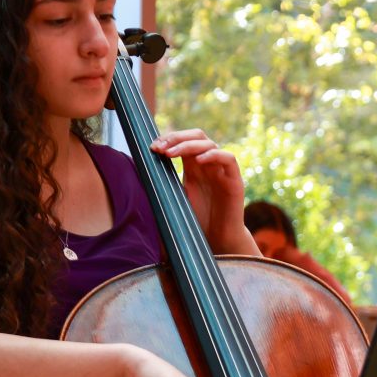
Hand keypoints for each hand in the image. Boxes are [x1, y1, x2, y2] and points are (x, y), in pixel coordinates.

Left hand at [152, 129, 245, 249]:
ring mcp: (222, 171)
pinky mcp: (235, 181)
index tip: (152, 147)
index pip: (185, 140)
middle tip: (159, 147)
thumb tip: (142, 175)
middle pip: (197, 135)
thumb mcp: (175, 198)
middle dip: (177, 137)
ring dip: (188, 145)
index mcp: (195, 167)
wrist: (216, 240)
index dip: (169, 139)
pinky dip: (214, 155)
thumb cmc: (196, 221)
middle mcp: (209, 165)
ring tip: (170, 154)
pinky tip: (199, 161)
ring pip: (210, 144)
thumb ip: (164, 184)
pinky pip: (228, 159)